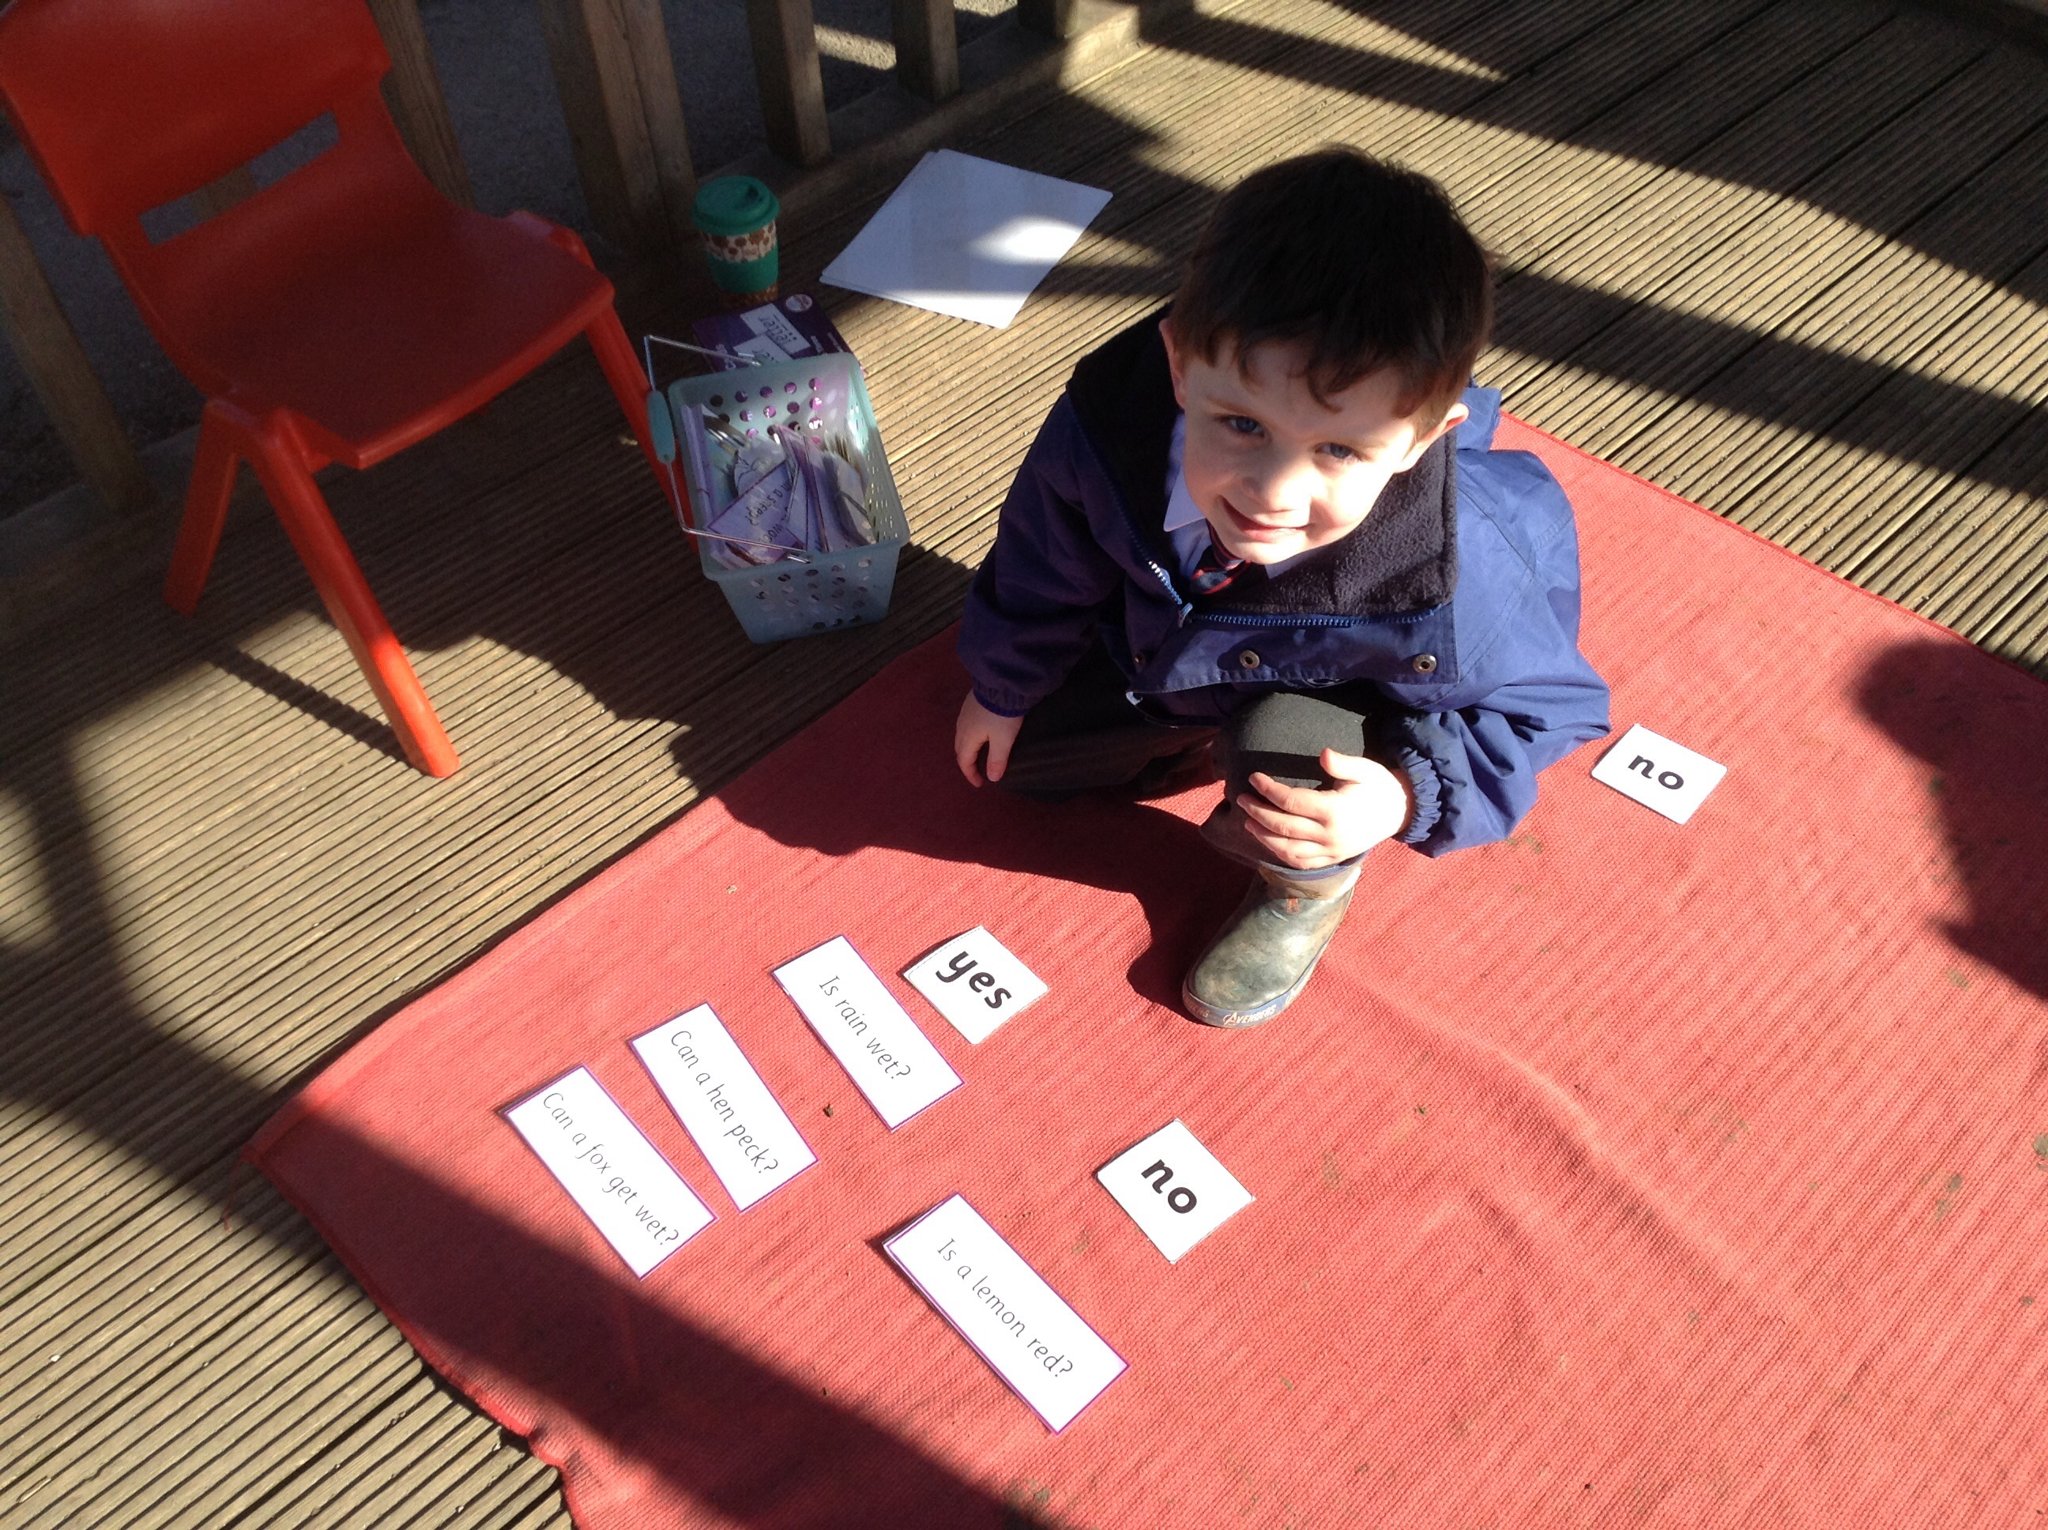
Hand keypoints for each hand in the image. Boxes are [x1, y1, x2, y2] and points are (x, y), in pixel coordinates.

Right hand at [955, 691, 1024, 786]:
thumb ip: (997, 760)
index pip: (964, 761)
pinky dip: (971, 736)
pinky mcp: (971, 703)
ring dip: (968, 748)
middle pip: (960, 749)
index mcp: (968, 737)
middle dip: (967, 762)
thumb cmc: (1002, 715)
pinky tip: (981, 733)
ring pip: (962, 736)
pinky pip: (966, 725)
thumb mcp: (1003, 740)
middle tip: (978, 771)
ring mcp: (965, 713)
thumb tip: (992, 778)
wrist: (1002, 683)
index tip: (980, 784)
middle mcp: (962, 726)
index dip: (971, 775)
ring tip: (980, 754)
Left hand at [1237, 748, 1411, 868]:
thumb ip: (1343, 763)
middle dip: (1257, 812)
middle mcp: (1329, 835)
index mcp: (1334, 810)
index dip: (1268, 790)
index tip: (1253, 777)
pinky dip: (1280, 854)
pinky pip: (1301, 863)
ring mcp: (1330, 851)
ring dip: (1263, 837)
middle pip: (1283, 827)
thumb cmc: (1379, 786)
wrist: (1400, 812)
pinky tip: (1268, 841)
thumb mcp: (1365, 769)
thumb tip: (1323, 754)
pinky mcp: (1332, 860)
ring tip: (1247, 821)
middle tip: (1241, 798)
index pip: (1290, 802)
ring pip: (1288, 850)